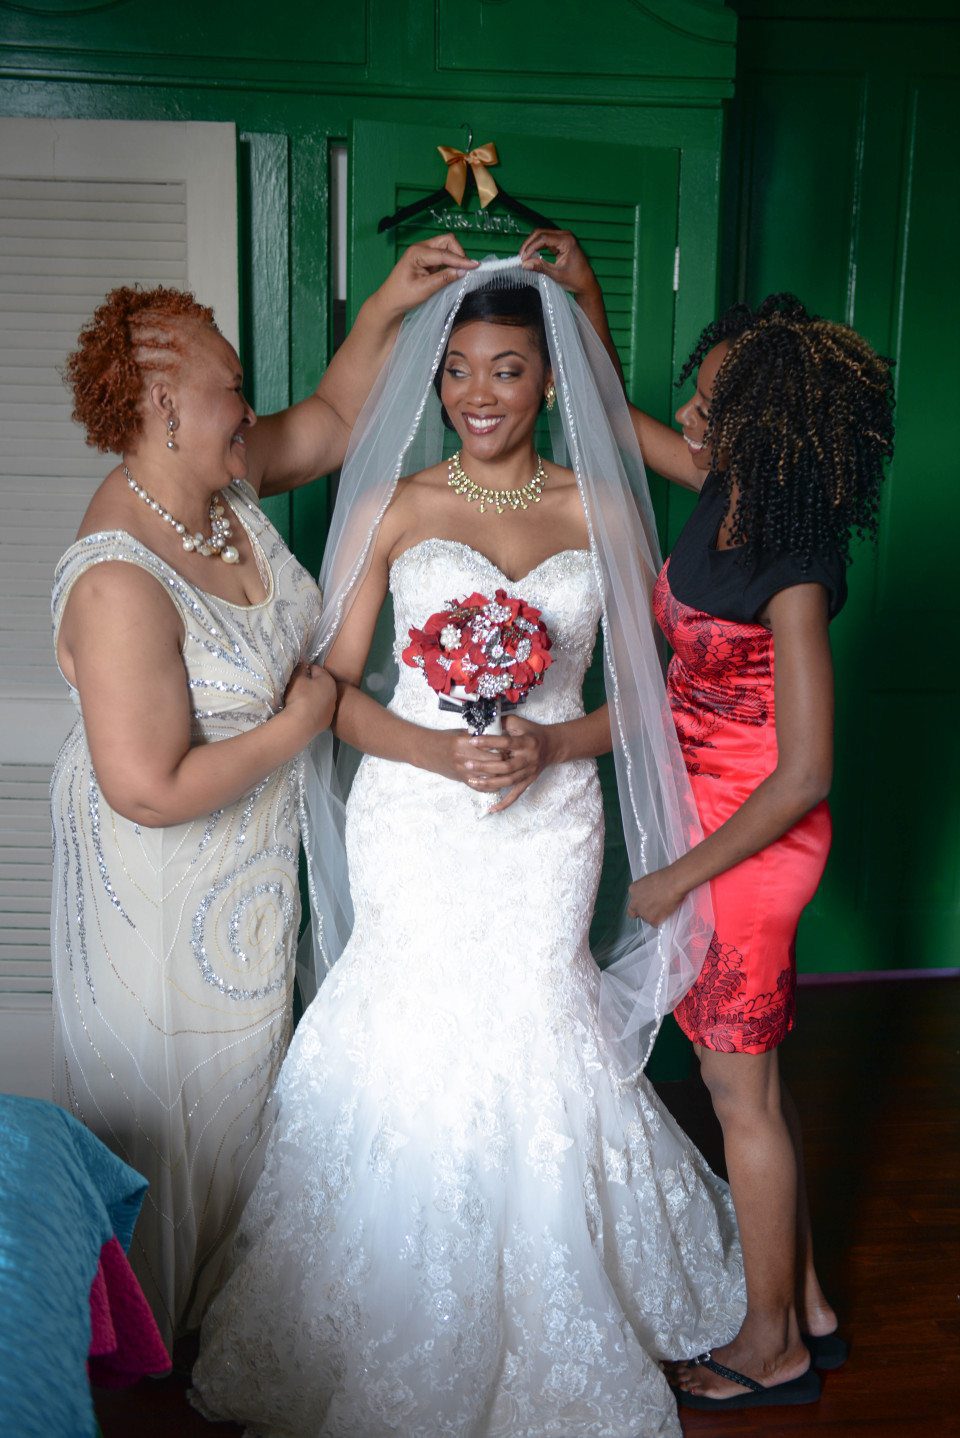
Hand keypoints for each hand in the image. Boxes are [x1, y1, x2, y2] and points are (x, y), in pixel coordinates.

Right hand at [282, 661, 336, 739]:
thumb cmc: (300, 697)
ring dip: (314, 697)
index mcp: (328, 680)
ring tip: (301, 700)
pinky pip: (320, 711)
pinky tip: (305, 712)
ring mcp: (331, 709)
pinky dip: (314, 709)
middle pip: (321, 684)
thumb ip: (300, 669)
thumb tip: (303, 663)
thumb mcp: (297, 679)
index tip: (297, 672)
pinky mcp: (327, 721)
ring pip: (322, 698)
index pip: (316, 668)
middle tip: (298, 685)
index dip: (305, 669)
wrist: (301, 724)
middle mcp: (334, 694)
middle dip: (311, 683)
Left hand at [376, 235, 477, 317]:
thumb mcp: (424, 289)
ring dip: (455, 257)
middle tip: (465, 270)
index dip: (461, 260)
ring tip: (460, 272)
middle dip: (459, 253)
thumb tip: (462, 272)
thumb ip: (444, 279)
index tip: (475, 266)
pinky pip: (443, 255)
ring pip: (446, 246)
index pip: (444, 253)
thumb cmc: (403, 296)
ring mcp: (423, 252)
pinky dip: (451, 261)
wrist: (389, 301)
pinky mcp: (426, 259)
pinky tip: (453, 272)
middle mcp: (420, 248)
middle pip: (447, 241)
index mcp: (417, 252)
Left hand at [426, 714, 555, 813]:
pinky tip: (491, 809)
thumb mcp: (519, 722)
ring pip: (508, 782)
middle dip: (485, 767)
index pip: (506, 743)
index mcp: (526, 742)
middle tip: (468, 764)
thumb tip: (481, 723)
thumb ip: (502, 723)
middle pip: (505, 766)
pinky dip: (504, 803)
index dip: (489, 742)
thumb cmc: (531, 731)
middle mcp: (528, 759)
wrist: (552, 745)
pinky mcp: (528, 782)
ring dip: (489, 783)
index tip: (472, 740)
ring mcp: (528, 773)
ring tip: (472, 781)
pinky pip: (516, 795)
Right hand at [519, 229, 598, 299]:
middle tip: (521, 256)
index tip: (523, 258)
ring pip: (542, 236)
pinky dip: (537, 247)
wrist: (586, 283)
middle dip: (529, 244)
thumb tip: (525, 264)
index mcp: (567, 241)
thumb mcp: (556, 274)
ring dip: (532, 245)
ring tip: (525, 256)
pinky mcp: (561, 243)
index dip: (531, 247)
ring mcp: (563, 238)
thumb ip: (540, 267)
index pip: (543, 238)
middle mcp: (565, 236)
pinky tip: (531, 255)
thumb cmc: (576, 279)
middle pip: (541, 233)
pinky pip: (546, 241)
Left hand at [626, 867, 686, 925]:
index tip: (646, 904)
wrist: (674, 883)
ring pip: (647, 919)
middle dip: (643, 912)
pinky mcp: (653, 920)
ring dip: (653, 916)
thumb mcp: (649, 881)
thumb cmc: (666, 877)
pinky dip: (661, 920)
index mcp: (633, 890)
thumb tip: (650, 895)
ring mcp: (643, 913)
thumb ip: (645, 890)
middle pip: (636, 912)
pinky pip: (656, 924)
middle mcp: (635, 903)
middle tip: (654, 909)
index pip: (632, 901)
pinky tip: (667, 913)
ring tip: (664, 909)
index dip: (639, 904)